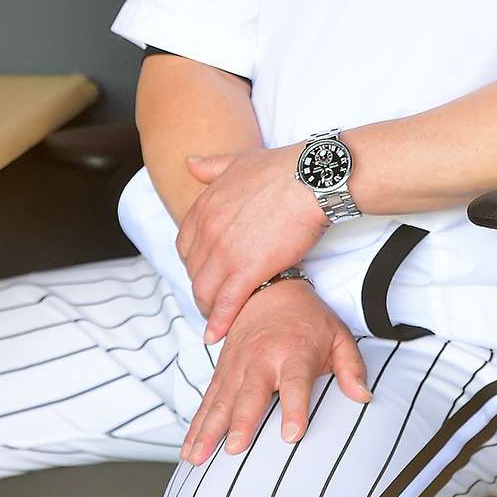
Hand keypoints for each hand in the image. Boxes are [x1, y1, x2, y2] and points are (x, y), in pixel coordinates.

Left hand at [177, 146, 328, 342]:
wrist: (311, 179)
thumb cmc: (282, 169)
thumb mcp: (238, 161)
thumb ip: (211, 166)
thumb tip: (190, 163)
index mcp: (204, 206)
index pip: (186, 246)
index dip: (195, 263)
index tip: (206, 272)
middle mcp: (208, 229)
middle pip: (194, 271)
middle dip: (203, 286)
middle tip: (214, 298)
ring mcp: (226, 251)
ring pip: (206, 291)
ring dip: (209, 308)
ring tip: (218, 318)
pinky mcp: (248, 270)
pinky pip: (227, 303)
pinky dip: (220, 322)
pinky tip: (216, 334)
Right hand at [178, 280, 369, 464]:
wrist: (271, 287)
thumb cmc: (308, 318)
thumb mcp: (338, 335)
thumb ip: (351, 367)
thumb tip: (364, 396)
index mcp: (295, 351)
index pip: (296, 383)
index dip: (294, 408)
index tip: (291, 434)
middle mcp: (263, 357)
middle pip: (252, 392)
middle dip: (242, 420)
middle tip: (235, 447)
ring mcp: (239, 363)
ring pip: (222, 399)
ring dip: (209, 428)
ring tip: (199, 456)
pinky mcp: (223, 368)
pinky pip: (208, 399)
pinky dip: (197, 424)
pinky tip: (190, 448)